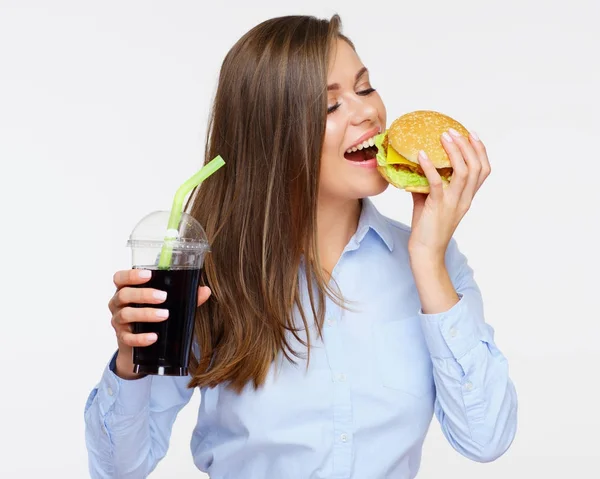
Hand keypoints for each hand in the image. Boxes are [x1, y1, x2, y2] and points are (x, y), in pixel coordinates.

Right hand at [108, 269, 211, 378]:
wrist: (142, 342)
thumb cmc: (152, 314)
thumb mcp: (166, 302)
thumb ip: (184, 296)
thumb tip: (205, 291)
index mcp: (126, 289)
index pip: (120, 277)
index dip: (131, 275)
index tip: (148, 275)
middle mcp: (118, 303)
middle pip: (124, 295)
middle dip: (144, 294)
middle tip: (163, 297)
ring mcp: (118, 321)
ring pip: (126, 314)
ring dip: (146, 314)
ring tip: (164, 315)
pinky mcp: (122, 338)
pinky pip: (128, 338)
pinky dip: (141, 337)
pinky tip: (154, 337)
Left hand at [408, 128, 489, 261]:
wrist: (426, 252)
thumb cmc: (427, 228)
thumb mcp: (429, 202)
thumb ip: (427, 184)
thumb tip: (413, 166)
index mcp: (467, 198)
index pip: (483, 171)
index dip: (480, 151)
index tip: (472, 134)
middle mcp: (465, 199)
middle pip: (477, 167)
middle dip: (467, 146)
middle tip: (454, 131)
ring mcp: (454, 203)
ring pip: (464, 171)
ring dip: (454, 151)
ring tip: (443, 137)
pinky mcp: (439, 207)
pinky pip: (437, 183)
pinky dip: (430, 167)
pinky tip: (421, 155)